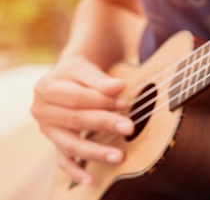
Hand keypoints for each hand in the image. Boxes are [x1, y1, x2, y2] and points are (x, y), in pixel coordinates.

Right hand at [31, 57, 133, 183]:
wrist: (66, 77)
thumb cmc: (78, 73)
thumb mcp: (86, 69)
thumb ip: (101, 79)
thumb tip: (118, 87)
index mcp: (47, 88)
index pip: (77, 97)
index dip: (101, 100)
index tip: (125, 102)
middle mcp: (42, 111)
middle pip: (75, 120)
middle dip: (104, 124)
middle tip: (129, 127)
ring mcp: (47, 130)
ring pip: (70, 144)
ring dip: (96, 152)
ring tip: (119, 155)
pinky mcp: (54, 143)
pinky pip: (63, 160)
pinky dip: (76, 171)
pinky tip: (91, 179)